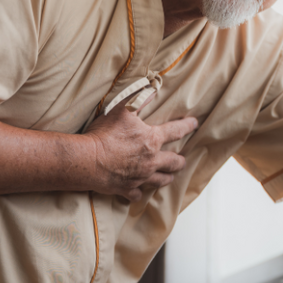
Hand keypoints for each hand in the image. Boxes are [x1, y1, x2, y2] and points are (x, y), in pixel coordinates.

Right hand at [83, 93, 197, 200]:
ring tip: (170, 177)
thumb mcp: (122, 109)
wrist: (87, 160)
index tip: (195, 124)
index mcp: (152, 140)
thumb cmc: (105, 133)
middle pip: (173, 162)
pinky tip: (138, 193)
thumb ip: (138, 99)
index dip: (187, 126)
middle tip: (182, 161)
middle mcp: (150, 160)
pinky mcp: (126, 188)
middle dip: (180, 161)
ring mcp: (140, 177)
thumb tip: (152, 88)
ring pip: (160, 180)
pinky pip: (136, 194)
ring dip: (166, 178)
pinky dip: (138, 193)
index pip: (175, 131)